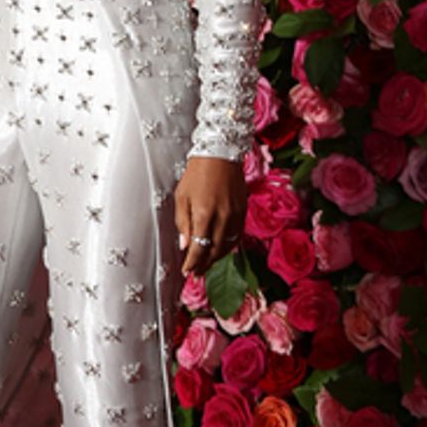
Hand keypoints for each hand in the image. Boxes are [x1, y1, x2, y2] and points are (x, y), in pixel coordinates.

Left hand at [173, 155, 246, 278]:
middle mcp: (223, 217)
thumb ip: (183, 222)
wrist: (220, 154)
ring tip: (207, 264)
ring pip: (228, 246)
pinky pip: (237, 235)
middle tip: (196, 273)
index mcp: (204, 214)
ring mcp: (236, 215)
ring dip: (217, 258)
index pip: (199, 248)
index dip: (193, 263)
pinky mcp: (243, 211)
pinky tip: (221, 249)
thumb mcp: (182, 196)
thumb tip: (185, 245)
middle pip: (214, 251)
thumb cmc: (197, 173)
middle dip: (205, 264)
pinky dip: (228, 246)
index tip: (187, 271)